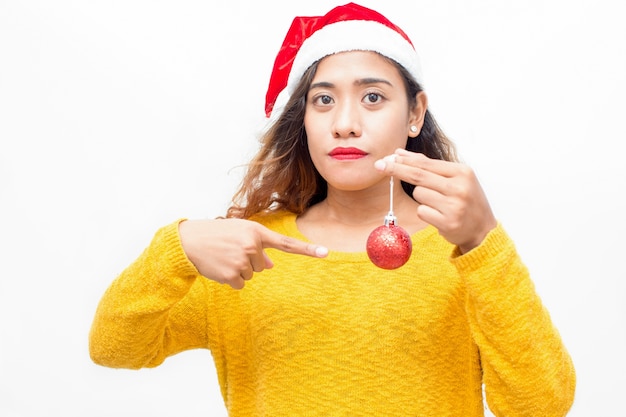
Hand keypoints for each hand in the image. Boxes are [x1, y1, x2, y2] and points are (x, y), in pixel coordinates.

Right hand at [178, 218, 327, 288]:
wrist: (189, 242)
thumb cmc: (216, 235)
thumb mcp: (239, 234)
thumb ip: (257, 246)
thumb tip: (271, 265)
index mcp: (256, 231)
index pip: (286, 243)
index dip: (307, 250)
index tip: (326, 253)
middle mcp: (252, 245)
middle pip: (262, 265)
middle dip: (248, 260)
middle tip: (230, 250)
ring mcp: (242, 260)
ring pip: (252, 275)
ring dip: (238, 269)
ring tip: (223, 256)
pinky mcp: (232, 275)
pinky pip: (241, 284)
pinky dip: (231, 279)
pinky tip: (220, 267)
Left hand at [375, 149, 496, 252]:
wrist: (483, 229)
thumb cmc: (466, 200)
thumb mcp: (455, 179)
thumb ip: (429, 166)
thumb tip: (400, 155)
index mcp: (462, 172)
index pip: (426, 164)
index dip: (405, 160)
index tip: (388, 157)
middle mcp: (459, 187)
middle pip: (418, 176)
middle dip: (396, 169)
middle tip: (379, 165)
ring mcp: (454, 205)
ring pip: (419, 194)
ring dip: (422, 198)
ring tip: (438, 203)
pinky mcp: (447, 222)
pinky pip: (421, 211)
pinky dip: (425, 212)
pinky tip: (439, 215)